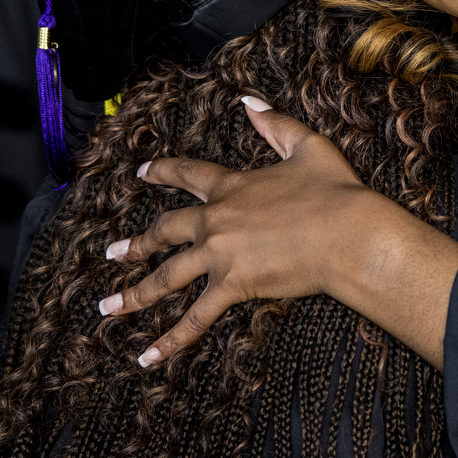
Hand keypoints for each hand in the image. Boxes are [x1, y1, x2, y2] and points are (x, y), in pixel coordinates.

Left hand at [98, 96, 400, 366]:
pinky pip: (195, 318)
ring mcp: (220, 255)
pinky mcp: (233, 286)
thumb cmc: (335, 191)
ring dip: (135, 294)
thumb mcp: (307, 146)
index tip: (141, 173)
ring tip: (109, 307)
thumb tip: (249, 101)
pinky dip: (170, 340)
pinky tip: (146, 356)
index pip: (187, 175)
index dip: (162, 171)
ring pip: (167, 277)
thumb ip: (274, 123)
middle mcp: (216, 220)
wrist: (349, 233)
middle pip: (165, 230)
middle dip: (137, 243)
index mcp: (232, 186)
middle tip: (113, 253)